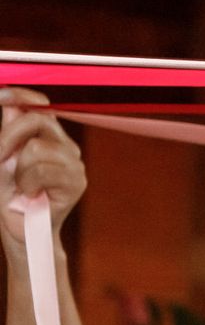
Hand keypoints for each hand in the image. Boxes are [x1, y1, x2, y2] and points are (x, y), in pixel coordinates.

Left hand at [0, 89, 85, 238]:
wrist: (19, 228)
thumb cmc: (7, 195)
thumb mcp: (1, 157)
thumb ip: (7, 132)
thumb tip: (11, 104)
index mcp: (46, 136)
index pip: (40, 104)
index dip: (21, 95)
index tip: (1, 96)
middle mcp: (63, 144)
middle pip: (38, 119)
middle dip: (9, 136)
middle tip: (0, 158)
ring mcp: (73, 162)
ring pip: (37, 147)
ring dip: (18, 168)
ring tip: (20, 184)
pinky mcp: (76, 181)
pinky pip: (42, 170)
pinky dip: (27, 183)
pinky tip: (31, 194)